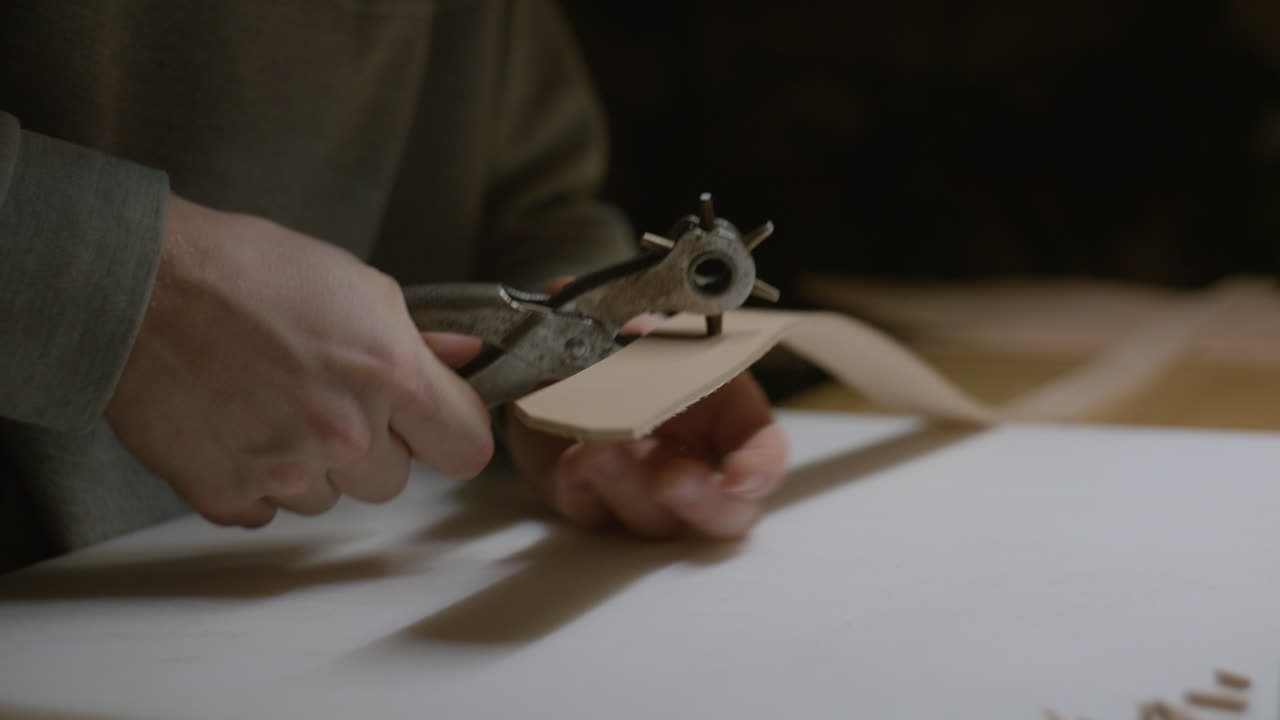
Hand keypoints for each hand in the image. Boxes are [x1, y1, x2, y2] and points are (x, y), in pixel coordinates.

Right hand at [107, 195, 492, 526]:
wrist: (142, 285)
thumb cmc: (248, 271)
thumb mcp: (355, 285)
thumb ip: (416, 338)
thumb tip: (464, 356)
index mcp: (389, 376)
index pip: (466, 448)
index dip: (449, 435)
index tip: (432, 427)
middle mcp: (345, 434)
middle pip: (393, 481)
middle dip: (371, 449)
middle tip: (327, 399)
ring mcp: (285, 472)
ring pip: (328, 499)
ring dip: (310, 466)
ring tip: (270, 404)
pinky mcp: (228, 496)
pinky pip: (267, 511)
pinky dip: (254, 480)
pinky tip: (235, 427)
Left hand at [504, 277, 788, 538]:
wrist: (553, 362)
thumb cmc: (615, 344)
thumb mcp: (638, 326)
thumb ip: (647, 329)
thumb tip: (622, 319)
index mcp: (726, 416)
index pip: (766, 453)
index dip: (761, 469)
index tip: (740, 476)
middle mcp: (695, 465)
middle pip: (725, 515)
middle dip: (701, 501)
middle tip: (670, 476)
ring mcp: (644, 495)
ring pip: (655, 522)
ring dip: (629, 486)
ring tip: (602, 448)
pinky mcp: (591, 504)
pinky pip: (592, 513)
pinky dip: (582, 488)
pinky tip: (573, 460)